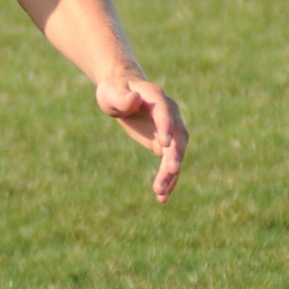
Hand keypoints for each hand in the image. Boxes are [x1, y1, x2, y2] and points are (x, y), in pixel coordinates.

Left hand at [95, 75, 186, 201]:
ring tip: (160, 193)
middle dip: (174, 155)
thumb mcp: (112, 93)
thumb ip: (122, 98)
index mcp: (156, 98)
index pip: (165, 113)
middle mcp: (170, 113)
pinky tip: (162, 197)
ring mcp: (171, 129)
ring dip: (171, 173)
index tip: (165, 144)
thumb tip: (133, 99)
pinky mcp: (166, 144)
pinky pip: (170, 162)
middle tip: (171, 172)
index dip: (166, 127)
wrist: (122, 94)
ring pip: (176, 153)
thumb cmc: (114, 91)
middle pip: (177, 136)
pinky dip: (168, 179)